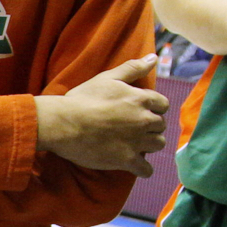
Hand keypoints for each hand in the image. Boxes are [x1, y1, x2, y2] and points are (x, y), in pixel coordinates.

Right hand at [33, 55, 168, 174]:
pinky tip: (134, 165)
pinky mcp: (126, 160)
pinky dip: (143, 169)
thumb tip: (154, 57)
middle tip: (134, 128)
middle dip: (150, 127)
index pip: (162, 104)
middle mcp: (143, 120)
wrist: (64, 123)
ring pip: (157, 145)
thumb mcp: (108, 78)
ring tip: (135, 144)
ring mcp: (137, 141)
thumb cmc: (83, 98)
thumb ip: (133, 68)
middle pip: (160, 126)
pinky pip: (146, 169)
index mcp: (141, 99)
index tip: (141, 111)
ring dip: (149, 145)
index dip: (153, 108)